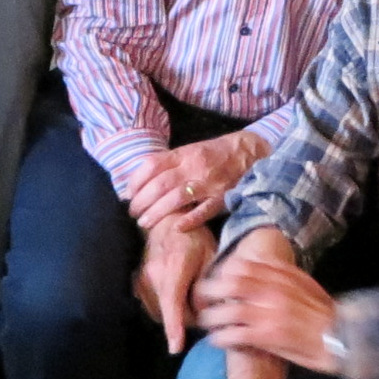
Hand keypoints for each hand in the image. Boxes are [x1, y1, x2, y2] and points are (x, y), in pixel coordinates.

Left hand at [127, 131, 266, 231]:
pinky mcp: (223, 197)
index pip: (152, 165)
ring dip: (157, 212)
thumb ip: (169, 164)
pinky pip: (204, 211)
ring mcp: (209, 183)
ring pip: (177, 198)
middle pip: (160, 184)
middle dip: (142, 201)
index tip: (127, 194)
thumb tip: (140, 182)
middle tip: (133, 213)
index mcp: (185, 154)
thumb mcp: (191, 150)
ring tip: (144, 223)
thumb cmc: (215, 153)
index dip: (136, 180)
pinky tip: (176, 228)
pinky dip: (189, 220)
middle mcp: (194, 167)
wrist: (250, 151)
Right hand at [134, 220, 215, 353]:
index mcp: (174, 268)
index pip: (173, 303)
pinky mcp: (137, 283)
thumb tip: (205, 311)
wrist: (165, 221)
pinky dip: (166, 308)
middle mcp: (153, 276)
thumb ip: (208, 284)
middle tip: (203, 307)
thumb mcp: (210, 255)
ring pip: (161, 312)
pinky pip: (154, 306)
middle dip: (188, 318)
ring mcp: (142, 280)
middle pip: (171, 313)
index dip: (174, 328)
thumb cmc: (192, 236)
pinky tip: (177, 295)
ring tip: (190, 297)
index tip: (175, 348)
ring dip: (176, 313)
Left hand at [195, 252, 338, 372]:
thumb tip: (261, 263)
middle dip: (210, 290)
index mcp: (282, 277)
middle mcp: (273, 291)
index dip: (225, 271)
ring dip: (212, 316)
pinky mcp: (269, 337)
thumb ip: (284, 273)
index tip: (216, 278)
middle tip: (199, 298)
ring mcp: (270, 314)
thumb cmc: (325, 313)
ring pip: (230, 310)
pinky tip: (215, 340)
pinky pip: (236, 334)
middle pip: (232, 284)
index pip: (245, 266)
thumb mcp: (307, 284)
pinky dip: (222, 337)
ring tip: (203, 322)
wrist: (342, 338)